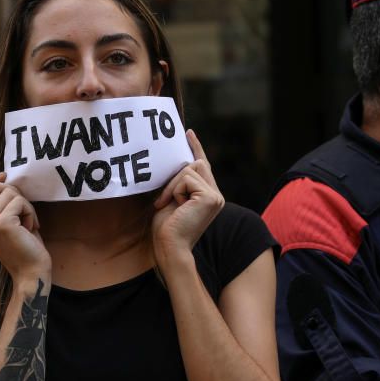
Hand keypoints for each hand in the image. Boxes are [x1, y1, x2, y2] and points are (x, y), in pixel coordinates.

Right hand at [0, 172, 50, 282]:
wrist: (31, 273)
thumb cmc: (24, 248)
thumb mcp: (7, 223)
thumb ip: (0, 204)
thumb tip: (2, 176)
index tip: (4, 177)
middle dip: (11, 191)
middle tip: (23, 209)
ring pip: (8, 192)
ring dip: (25, 205)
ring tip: (28, 223)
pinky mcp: (1, 224)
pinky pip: (19, 202)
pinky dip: (30, 212)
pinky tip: (31, 228)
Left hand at [152, 130, 223, 267]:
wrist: (170, 247)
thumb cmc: (167, 229)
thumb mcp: (172, 199)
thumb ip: (179, 183)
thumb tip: (178, 164)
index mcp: (208, 196)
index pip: (203, 166)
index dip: (196, 148)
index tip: (188, 133)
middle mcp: (216, 195)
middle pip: (195, 164)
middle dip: (174, 179)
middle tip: (163, 200)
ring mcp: (215, 196)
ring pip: (189, 169)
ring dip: (172, 186)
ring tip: (168, 205)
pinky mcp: (210, 196)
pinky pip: (186, 178)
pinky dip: (174, 190)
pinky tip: (175, 206)